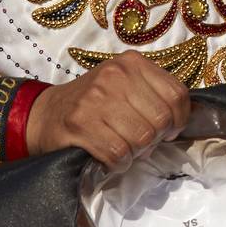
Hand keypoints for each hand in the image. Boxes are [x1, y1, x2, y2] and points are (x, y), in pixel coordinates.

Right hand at [25, 54, 190, 168]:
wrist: (45, 114)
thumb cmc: (93, 103)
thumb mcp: (125, 86)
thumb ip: (155, 96)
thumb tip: (179, 124)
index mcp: (132, 63)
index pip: (177, 94)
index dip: (179, 120)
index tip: (168, 130)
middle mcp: (114, 75)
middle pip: (161, 119)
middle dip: (155, 139)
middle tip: (141, 142)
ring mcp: (95, 98)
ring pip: (141, 138)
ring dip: (136, 153)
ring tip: (124, 149)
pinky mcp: (79, 123)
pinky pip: (118, 153)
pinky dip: (119, 163)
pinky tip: (110, 158)